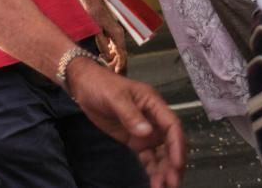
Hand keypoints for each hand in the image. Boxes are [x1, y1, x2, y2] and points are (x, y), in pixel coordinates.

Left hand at [66, 58, 185, 187]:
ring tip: (163, 187)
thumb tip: (146, 133)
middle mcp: (154, 120)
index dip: (177, 145)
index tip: (176, 164)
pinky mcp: (135, 141)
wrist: (84, 86)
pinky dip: (152, 170)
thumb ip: (130, 114)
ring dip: (164, 170)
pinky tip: (155, 183)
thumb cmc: (101, 85)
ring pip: (161, 154)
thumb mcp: (115, 97)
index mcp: (154, 105)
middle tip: (172, 183)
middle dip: (173, 164)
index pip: (172, 126)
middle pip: (170, 144)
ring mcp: (146, 132)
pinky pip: (148, 158)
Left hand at [93, 9, 128, 73]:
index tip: (118, 73)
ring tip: (107, 67)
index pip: (122, 54)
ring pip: (117, 50)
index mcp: (118, 34)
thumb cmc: (93, 13)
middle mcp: (119, 34)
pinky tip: (103, 56)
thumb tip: (107, 56)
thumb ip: (102, 43)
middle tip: (112, 73)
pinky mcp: (110, 31)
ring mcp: (115, 32)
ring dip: (113, 59)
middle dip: (117, 64)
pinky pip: (113, 45)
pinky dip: (109, 52)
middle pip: (121, 53)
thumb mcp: (96, 30)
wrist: (91, 0)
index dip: (121, 65)